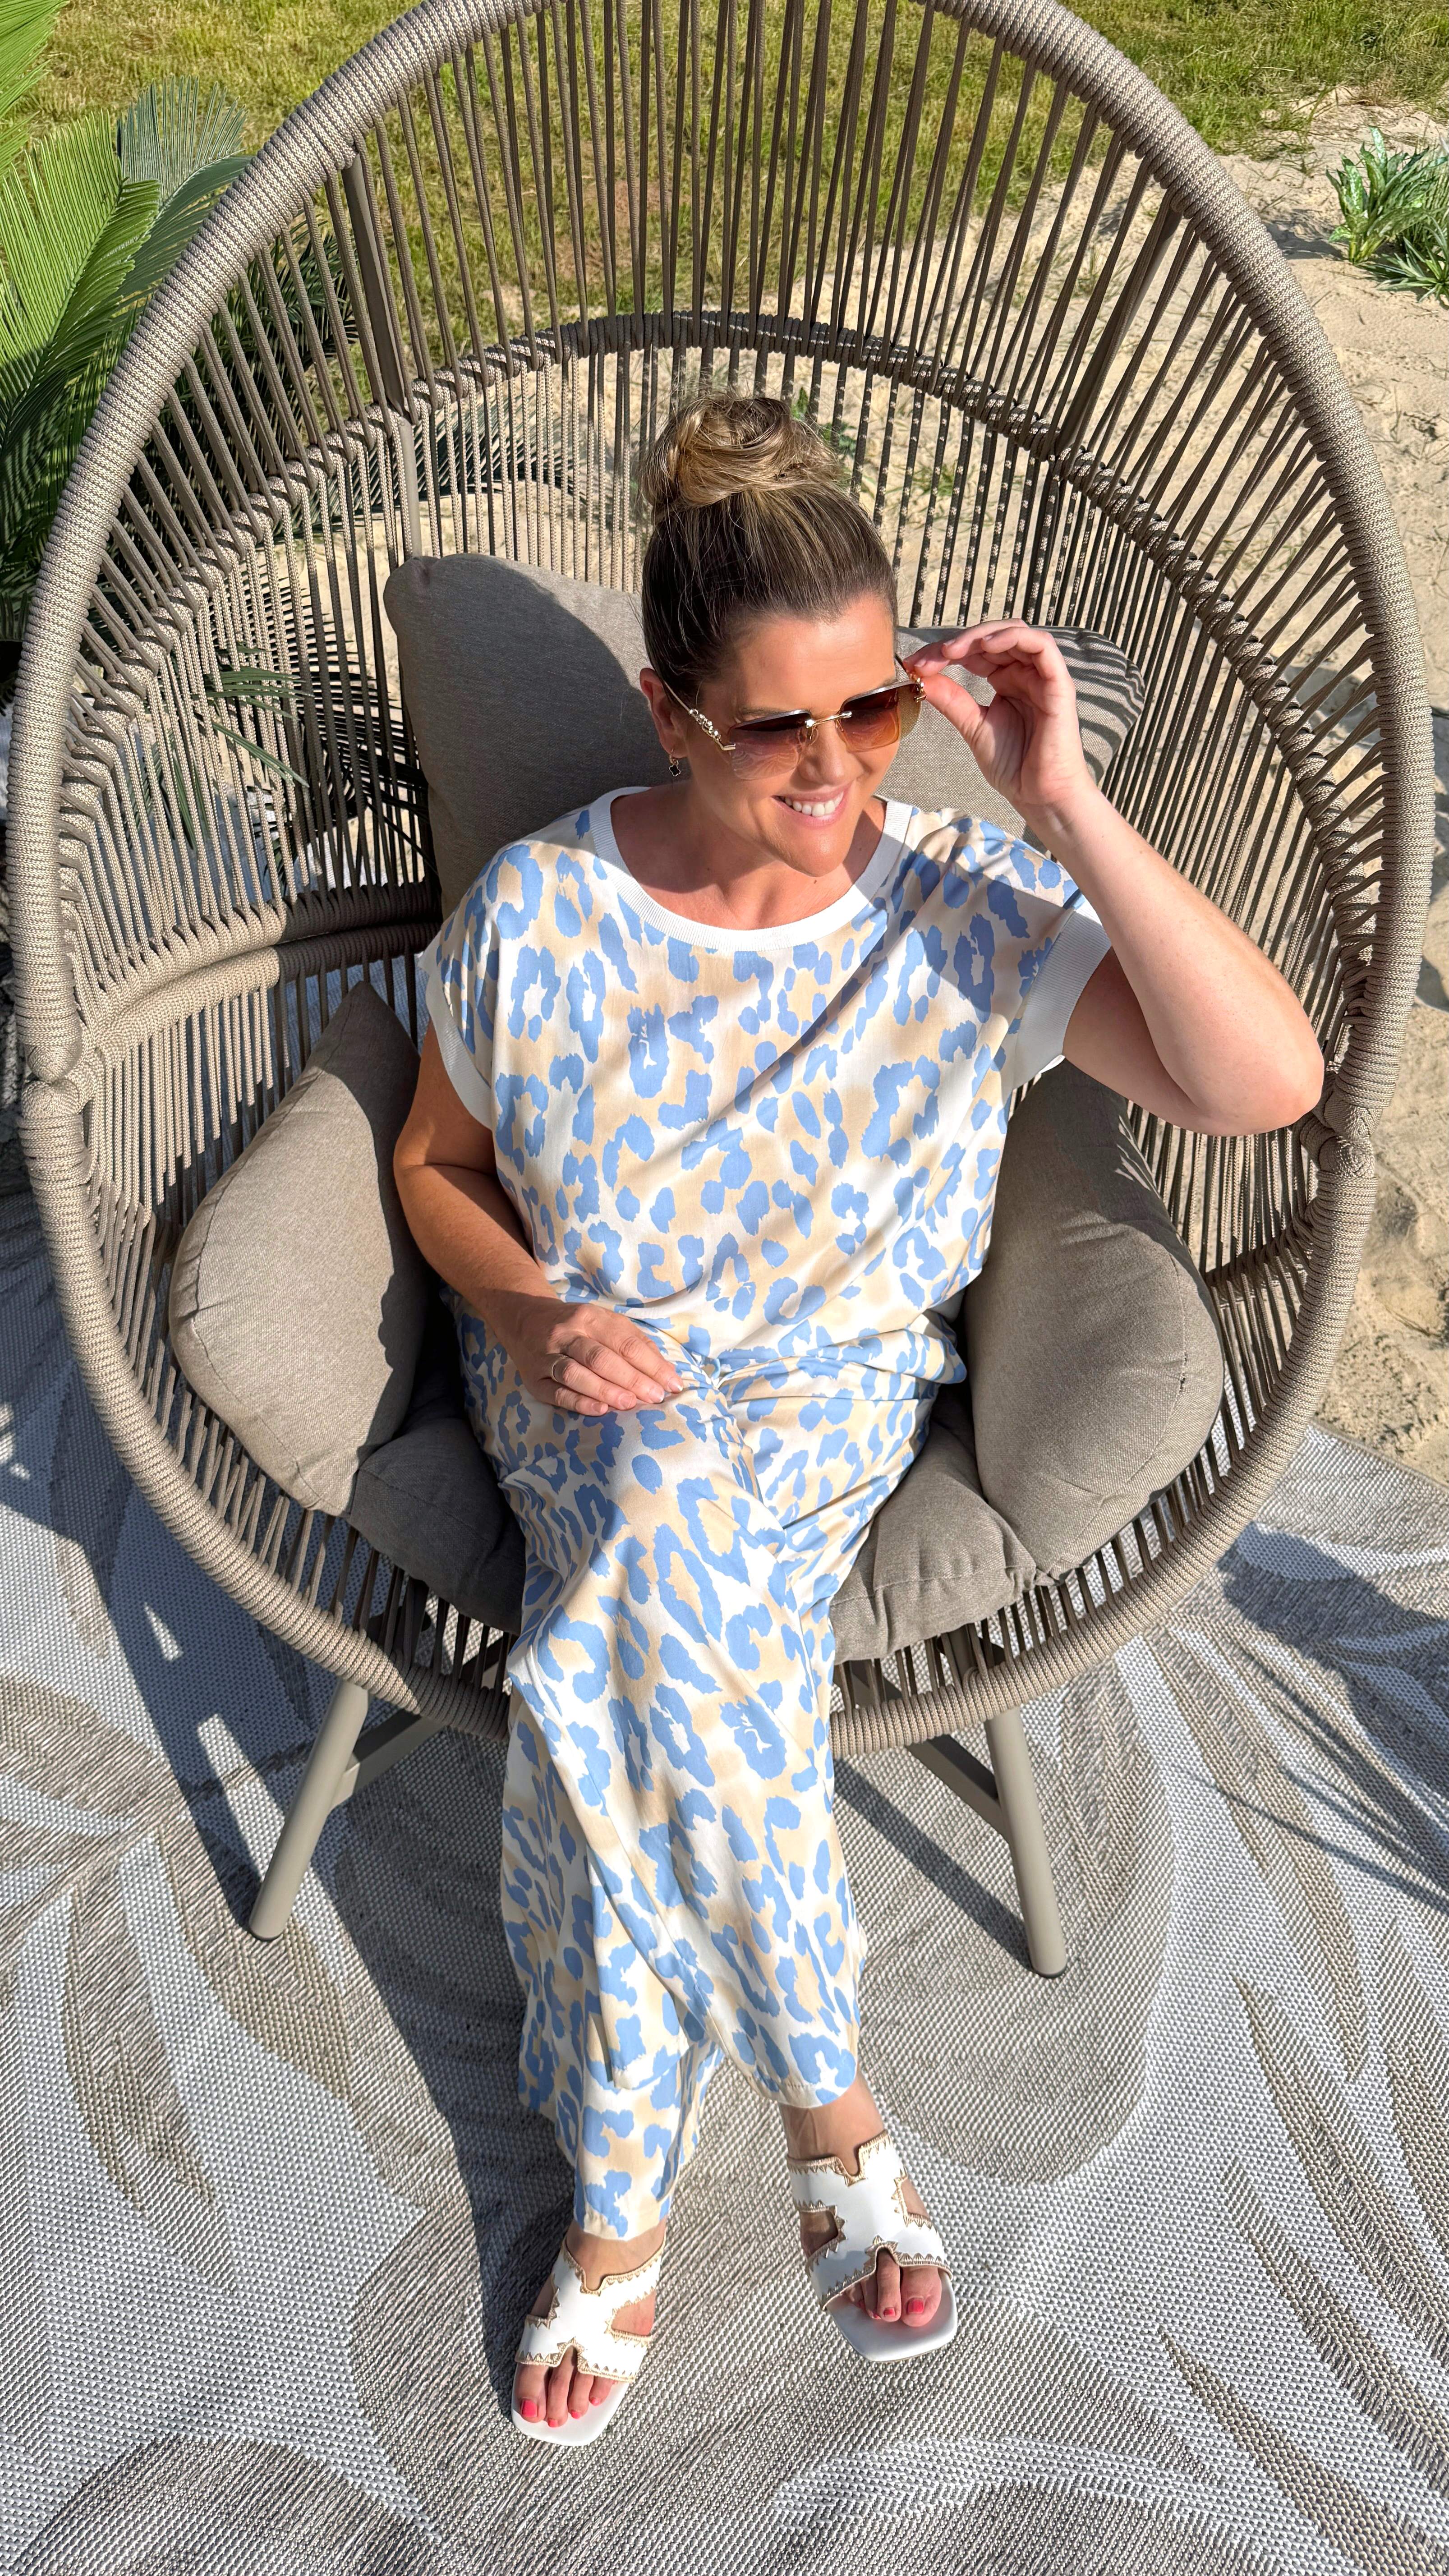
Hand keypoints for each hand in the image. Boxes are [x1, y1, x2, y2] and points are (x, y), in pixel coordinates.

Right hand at [482, 1289, 681, 1416]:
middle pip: (601, 1357)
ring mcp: (547, 1356)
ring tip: (630, 1404)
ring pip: (576, 1374)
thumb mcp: (606, 1323)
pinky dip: (579, 1402)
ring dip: (605, 1390)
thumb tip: (667, 1373)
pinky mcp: (534, 1379)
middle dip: (632, 1379)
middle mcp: (567, 1334)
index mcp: (590, 1317)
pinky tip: (600, 1410)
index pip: (626, 1342)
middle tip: (655, 1397)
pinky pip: (557, 1393)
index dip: (652, 1364)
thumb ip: (636, 1343)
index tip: (672, 1384)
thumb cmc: (577, 1326)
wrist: (524, 1320)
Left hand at [903, 621, 1095, 835]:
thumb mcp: (973, 726)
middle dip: (956, 642)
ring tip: (952, 650)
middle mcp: (1025, 672)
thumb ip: (951, 700)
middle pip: (992, 636)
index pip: (975, 650)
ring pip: (1015, 632)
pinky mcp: (1059, 683)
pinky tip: (986, 647)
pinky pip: (1042, 646)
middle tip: (927, 659)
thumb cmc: (1014, 766)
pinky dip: (1013, 638)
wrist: (1041, 796)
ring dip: (980, 635)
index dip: (944, 651)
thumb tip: (921, 677)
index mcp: (1006, 680)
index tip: (915, 664)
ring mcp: (1042, 676)